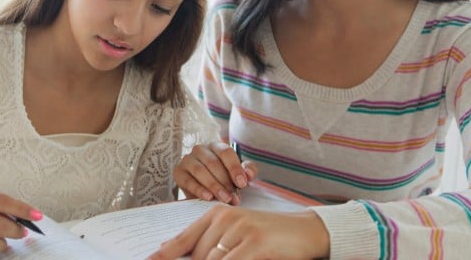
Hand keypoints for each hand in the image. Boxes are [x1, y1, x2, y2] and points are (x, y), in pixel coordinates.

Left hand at [147, 205, 329, 259]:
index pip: (182, 239)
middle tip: (227, 257)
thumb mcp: (236, 233)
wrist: (305, 230)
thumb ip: (210, 243)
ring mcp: (240, 230)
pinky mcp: (255, 243)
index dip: (165, 255)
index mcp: (215, 214)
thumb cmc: (268, 235)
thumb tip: (177, 254)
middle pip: (199, 257)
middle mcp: (224, 219)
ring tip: (238, 256)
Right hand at [174, 142, 257, 203]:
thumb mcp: (237, 173)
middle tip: (234, 197)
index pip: (225, 152)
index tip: (242, 184)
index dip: (234, 168)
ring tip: (224, 199)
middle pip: (213, 163)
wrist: (203, 189)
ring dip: (214, 186)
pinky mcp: (178, 172)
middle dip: (225, 182)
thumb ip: (247, 170)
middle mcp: (200, 149)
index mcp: (216, 146)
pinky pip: (188, 180)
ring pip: (200, 171)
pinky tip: (208, 197)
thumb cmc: (223, 178)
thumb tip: (249, 174)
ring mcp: (187, 160)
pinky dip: (199, 190)